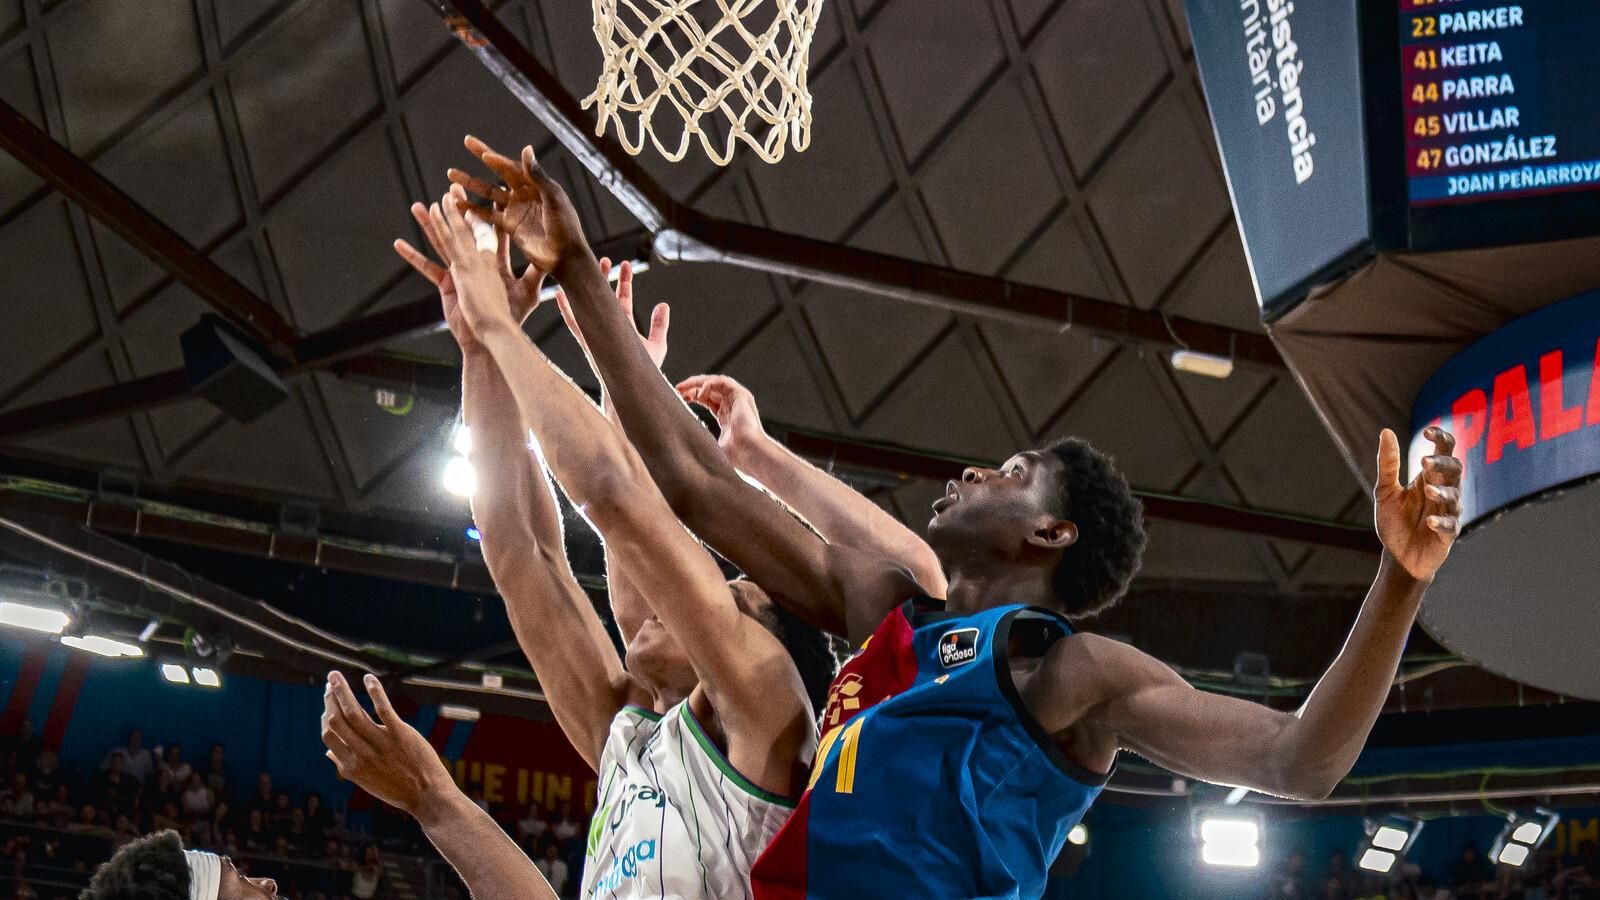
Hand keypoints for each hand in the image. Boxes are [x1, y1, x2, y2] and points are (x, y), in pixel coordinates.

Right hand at [320, 671, 452, 816]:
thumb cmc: (396, 788)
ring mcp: (380, 743)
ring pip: (353, 712)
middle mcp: (361, 754)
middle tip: (330, 682)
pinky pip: (383, 708)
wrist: (427, 796)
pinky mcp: (400, 734)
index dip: (325, 716)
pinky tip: (368, 678)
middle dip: (330, 698)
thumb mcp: (366, 781)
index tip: (328, 702)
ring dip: (341, 690)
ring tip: (335, 676)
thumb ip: (345, 765)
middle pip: (337, 720)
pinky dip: (374, 691)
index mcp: (350, 766)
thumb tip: (327, 753)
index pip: (328, 735)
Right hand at [394, 203, 542, 351]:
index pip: (490, 232)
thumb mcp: (528, 292)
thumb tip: (550, 257)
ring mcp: (458, 273)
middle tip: (451, 187)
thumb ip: (536, 273)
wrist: (494, 337)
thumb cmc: (512, 318)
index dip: (489, 215)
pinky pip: (427, 267)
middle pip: (463, 231)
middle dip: (457, 210)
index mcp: (493, 262)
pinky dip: (414, 256)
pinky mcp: (446, 284)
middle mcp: (474, 264)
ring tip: (420, 206)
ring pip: (442, 243)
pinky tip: (399, 244)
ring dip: (431, 224)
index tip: (488, 195)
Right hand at [451, 135, 588, 275]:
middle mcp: (524, 193)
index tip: (480, 151)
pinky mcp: (510, 226)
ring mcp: (516, 209)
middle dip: (482, 157)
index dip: (496, 157)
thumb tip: (526, 148)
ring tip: (451, 175)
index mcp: (537, 184)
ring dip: (470, 184)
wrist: (566, 257)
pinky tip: (457, 203)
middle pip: (498, 172)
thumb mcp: (553, 199)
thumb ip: (538, 176)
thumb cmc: (566, 227)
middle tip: (467, 141)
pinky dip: (472, 210)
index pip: (513, 166)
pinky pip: (487, 215)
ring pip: (488, 192)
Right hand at [554, 258, 669, 368]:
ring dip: (589, 288)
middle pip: (604, 298)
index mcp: (623, 325)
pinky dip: (567, 310)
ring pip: (590, 306)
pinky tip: (561, 296)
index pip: (623, 298)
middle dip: (605, 278)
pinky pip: (574, 325)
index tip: (626, 264)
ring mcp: (597, 333)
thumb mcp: (657, 345)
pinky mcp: (588, 342)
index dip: (624, 281)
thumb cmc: (644, 371)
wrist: (634, 389)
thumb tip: (664, 304)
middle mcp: (608, 327)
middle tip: (605, 260)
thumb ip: (660, 325)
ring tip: (588, 269)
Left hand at [676, 373, 765, 452]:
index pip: (708, 400)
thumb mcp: (714, 444)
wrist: (749, 452)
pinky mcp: (741, 395)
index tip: (679, 398)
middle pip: (710, 389)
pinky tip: (699, 393)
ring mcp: (738, 399)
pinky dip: (709, 384)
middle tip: (677, 389)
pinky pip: (722, 381)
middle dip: (692, 387)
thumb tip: (687, 441)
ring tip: (683, 387)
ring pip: (715, 382)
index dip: (693, 396)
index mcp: (727, 416)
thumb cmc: (734, 455)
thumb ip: (704, 438)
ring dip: (697, 382)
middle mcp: (733, 405)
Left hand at [1374, 426, 1461, 580]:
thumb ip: (1388, 464)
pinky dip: (1441, 522)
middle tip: (1424, 462)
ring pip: (1455, 497)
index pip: (1444, 451)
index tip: (1428, 431)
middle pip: (1454, 469)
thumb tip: (1386, 431)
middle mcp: (1443, 491)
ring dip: (1443, 493)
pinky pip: (1450, 526)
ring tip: (1428, 491)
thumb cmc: (1395, 522)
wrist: (1397, 556)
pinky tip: (1429, 521)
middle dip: (1442, 464)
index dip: (1441, 439)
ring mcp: (1448, 513)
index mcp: (1430, 478)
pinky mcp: (1448, 534)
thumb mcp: (1385, 491)